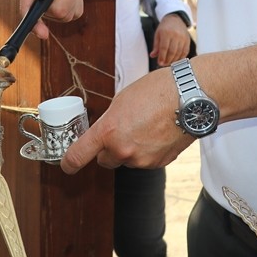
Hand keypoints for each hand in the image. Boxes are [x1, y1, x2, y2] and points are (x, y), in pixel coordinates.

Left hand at [60, 67, 194, 173]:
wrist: (190, 98)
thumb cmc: (157, 91)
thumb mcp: (122, 100)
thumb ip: (109, 122)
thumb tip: (105, 133)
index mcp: (109, 132)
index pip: (79, 155)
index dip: (69, 162)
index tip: (67, 165)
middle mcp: (123, 150)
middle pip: (105, 160)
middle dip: (108, 149)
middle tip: (121, 131)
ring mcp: (142, 160)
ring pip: (126, 160)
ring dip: (130, 149)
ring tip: (146, 126)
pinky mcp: (158, 163)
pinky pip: (144, 160)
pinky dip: (147, 151)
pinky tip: (157, 133)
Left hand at [151, 14, 190, 66]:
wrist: (175, 19)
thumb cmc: (164, 28)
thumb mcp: (158, 35)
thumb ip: (156, 46)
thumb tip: (152, 56)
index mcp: (166, 33)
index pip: (164, 48)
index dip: (162, 57)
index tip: (160, 63)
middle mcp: (175, 35)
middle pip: (172, 51)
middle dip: (168, 60)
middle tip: (164, 64)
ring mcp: (183, 37)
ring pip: (179, 52)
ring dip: (174, 60)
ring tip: (169, 62)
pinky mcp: (188, 40)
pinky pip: (185, 51)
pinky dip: (181, 57)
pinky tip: (176, 60)